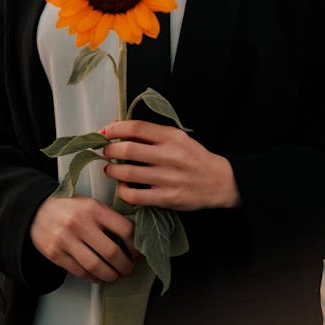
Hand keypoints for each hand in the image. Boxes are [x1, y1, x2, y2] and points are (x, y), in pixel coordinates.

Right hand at [29, 194, 137, 283]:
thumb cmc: (68, 207)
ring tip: (115, 275)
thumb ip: (108, 218)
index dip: (135, 246)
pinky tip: (98, 276)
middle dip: (125, 265)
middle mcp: (79, 223)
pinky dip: (93, 278)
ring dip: (110, 275)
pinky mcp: (55, 254)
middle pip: (111, 252)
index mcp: (93, 208)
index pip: (124, 229)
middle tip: (128, 269)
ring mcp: (66, 240)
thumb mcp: (90, 204)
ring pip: (96, 266)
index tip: (137, 253)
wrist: (36, 210)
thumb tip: (132, 239)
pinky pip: (80, 272)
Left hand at [101, 119, 241, 210]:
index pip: (136, 128)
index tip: (104, 133)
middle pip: (128, 150)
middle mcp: (170, 155)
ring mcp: (169, 178)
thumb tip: (116, 126)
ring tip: (110, 170)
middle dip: (110, 151)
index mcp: (172, 137)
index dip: (115, 130)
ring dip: (113, 171)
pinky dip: (123, 192)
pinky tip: (123, 188)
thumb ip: (149, 133)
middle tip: (106, 153)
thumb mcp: (177, 138)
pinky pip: (136, 196)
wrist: (219, 181)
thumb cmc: (194, 157)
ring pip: (129, 174)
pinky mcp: (168, 198)